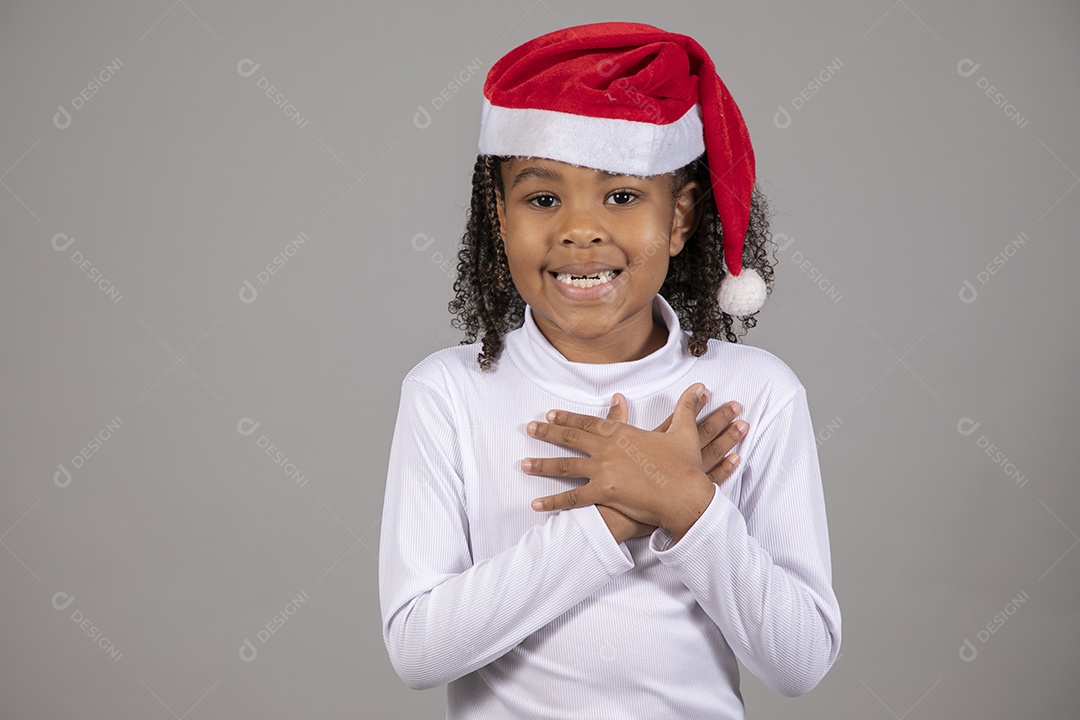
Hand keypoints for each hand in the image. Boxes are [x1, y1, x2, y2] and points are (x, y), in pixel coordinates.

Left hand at [521, 383, 717, 534]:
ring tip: (524, 464)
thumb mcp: (684, 432)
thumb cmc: (685, 465)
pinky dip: (553, 502)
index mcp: (623, 433)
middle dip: (548, 434)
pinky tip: (536, 505)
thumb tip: (699, 387)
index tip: (551, 415)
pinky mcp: (604, 493)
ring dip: (543, 465)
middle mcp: (608, 449)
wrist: (687, 493)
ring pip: (566, 467)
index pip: (589, 422)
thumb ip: (686, 408)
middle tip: (529, 429)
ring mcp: (604, 471)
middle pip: (571, 439)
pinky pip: (573, 499)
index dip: (568, 418)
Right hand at [595, 393, 748, 541]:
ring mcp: (684, 477)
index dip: (695, 403)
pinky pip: (713, 480)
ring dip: (728, 439)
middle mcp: (674, 457)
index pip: (681, 418)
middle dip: (720, 418)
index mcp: (658, 444)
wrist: (615, 515)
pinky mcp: (688, 496)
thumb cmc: (614, 482)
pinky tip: (736, 459)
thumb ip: (616, 420)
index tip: (706, 390)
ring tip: (743, 426)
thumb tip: (618, 398)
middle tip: (737, 406)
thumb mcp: (612, 447)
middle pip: (702, 433)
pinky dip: (726, 468)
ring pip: (712, 453)